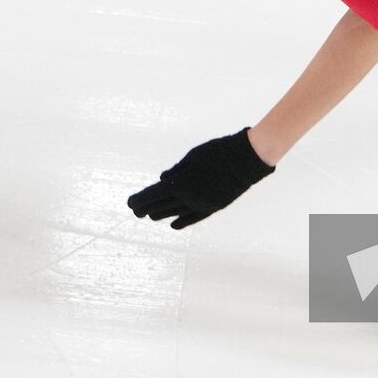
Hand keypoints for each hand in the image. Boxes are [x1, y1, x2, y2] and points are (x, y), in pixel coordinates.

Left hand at [127, 127, 275, 228]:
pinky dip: (181, 222)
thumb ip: (176, 171)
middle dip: (147, 208)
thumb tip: (161, 180)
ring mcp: (201, 205)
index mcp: (180, 182)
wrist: (246, 160)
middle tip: (136, 211)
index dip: (140, 200)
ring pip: (175, 214)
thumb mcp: (192, 157)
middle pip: (161, 206)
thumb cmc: (217, 152)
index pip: (153, 195)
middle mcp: (188, 198)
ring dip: (161, 214)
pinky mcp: (213, 208)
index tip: (131, 203)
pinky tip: (173, 225)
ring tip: (150, 216)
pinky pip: (193, 218)